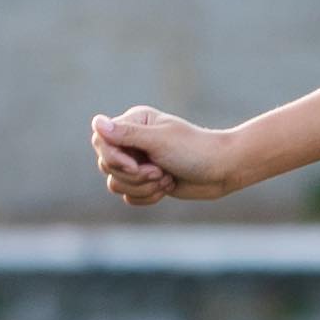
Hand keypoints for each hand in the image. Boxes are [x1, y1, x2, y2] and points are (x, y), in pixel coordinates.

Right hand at [91, 105, 237, 206]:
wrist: (222, 170)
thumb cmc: (194, 150)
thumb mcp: (159, 140)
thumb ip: (127, 134)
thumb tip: (96, 122)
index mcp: (134, 122)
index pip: (101, 141)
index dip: (114, 158)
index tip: (137, 164)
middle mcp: (132, 141)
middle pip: (106, 166)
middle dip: (134, 175)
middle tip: (160, 171)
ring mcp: (138, 162)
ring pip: (116, 184)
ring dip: (143, 187)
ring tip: (166, 178)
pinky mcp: (145, 182)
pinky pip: (129, 196)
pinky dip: (148, 197)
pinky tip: (167, 188)